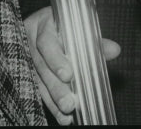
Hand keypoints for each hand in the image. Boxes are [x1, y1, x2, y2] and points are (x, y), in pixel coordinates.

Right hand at [24, 6, 120, 124]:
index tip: (68, 75)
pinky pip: (37, 89)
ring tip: (67, 112)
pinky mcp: (27, 72)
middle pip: (41, 67)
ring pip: (37, 81)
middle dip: (56, 87)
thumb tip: (114, 50)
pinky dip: (51, 103)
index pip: (46, 42)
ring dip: (53, 99)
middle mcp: (31, 41)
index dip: (56, 60)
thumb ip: (95, 41)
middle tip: (69, 103)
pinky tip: (61, 116)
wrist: (48, 23)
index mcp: (43, 24)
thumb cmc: (67, 25)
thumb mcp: (80, 27)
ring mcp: (26, 57)